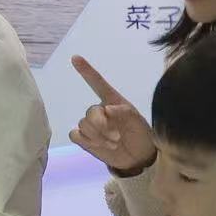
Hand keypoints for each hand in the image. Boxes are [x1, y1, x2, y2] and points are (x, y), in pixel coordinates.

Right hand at [68, 57, 157, 175]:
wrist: (138, 157)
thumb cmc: (140, 134)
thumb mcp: (137, 121)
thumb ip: (123, 112)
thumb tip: (106, 109)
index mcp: (112, 101)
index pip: (97, 83)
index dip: (86, 71)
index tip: (75, 58)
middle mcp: (100, 111)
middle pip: (90, 112)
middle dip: (102, 125)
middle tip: (116, 137)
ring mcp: (91, 125)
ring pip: (83, 124)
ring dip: (98, 136)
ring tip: (113, 143)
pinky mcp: (85, 139)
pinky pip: (75, 134)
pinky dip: (87, 141)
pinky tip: (99, 145)